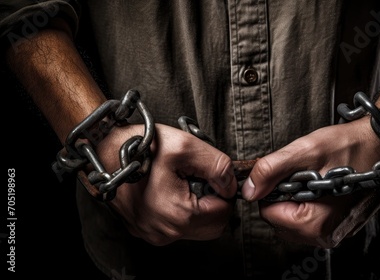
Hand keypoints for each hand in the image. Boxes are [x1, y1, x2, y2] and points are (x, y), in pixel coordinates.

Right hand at [95, 123, 236, 245]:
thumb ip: (219, 167)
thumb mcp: (186, 146)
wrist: (101, 150)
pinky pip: (176, 227)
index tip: (210, 174)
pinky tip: (169, 189)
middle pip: (212, 226)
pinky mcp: (145, 230)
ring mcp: (153, 234)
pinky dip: (181, 210)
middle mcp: (164, 232)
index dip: (223, 191)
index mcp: (177, 215)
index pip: (224, 213)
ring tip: (181, 181)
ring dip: (198, 207)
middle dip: (212, 202)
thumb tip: (231, 186)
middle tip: (197, 178)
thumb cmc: (139, 146)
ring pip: (196, 228)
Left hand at [241, 116, 379, 247]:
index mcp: (315, 222)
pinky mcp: (341, 227)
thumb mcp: (305, 151)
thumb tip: (249, 190)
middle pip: (280, 221)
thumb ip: (271, 170)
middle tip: (303, 175)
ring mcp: (335, 233)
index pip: (269, 214)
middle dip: (284, 196)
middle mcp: (326, 235)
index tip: (288, 174)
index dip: (271, 190)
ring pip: (294, 222)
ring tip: (314, 180)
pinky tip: (323, 186)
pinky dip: (310, 204)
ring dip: (296, 200)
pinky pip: (311, 221)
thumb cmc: (349, 146)